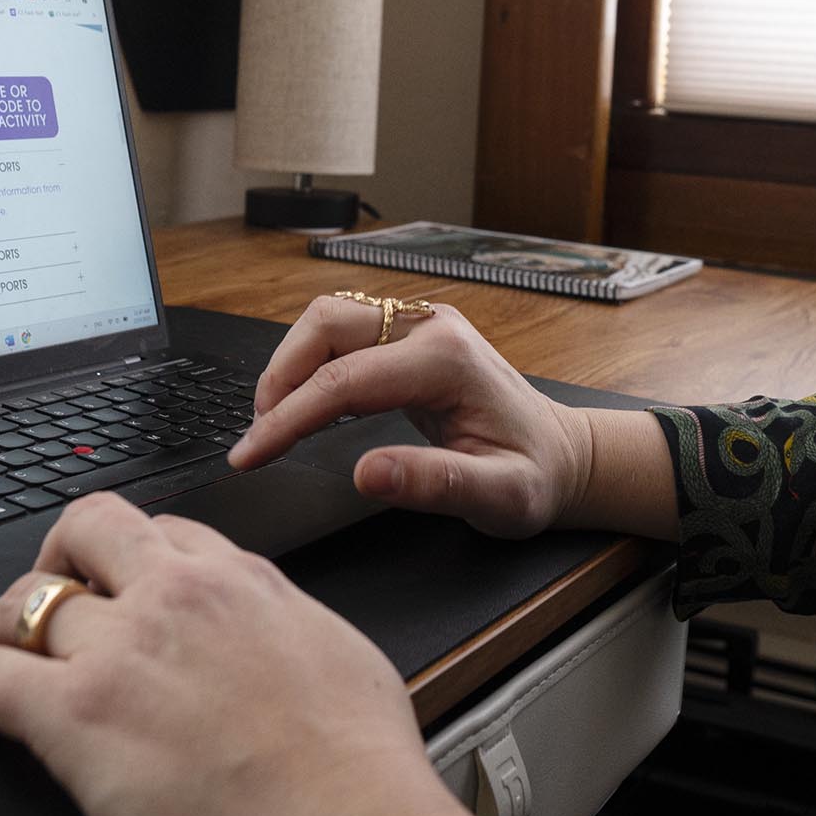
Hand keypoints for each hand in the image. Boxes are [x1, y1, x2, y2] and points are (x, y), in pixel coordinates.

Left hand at [0, 494, 554, 815]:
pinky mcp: (77, 716)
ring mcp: (124, 650)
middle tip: (47, 598)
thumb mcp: (346, 662)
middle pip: (86, 529)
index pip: (167, 531)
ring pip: (26, 601)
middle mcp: (179, 597)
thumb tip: (283, 637)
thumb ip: (294, 629)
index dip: (132, 557)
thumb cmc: (362, 777)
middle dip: (57, 558)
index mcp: (245, 583)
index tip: (121, 583)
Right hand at [227, 295, 596, 538]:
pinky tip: (302, 407)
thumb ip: (435, 484)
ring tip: (272, 423)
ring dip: (291, 364)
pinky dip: (311, 363)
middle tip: (256, 437)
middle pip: (325, 323)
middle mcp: (431, 325)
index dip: (287, 418)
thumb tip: (368, 474)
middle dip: (279, 376)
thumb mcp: (500, 497)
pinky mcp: (412, 333)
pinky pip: (345, 332)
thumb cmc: (535, 476)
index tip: (251, 455)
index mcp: (446, 359)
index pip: (343, 379)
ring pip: (328, 318)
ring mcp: (421, 323)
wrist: (565, 455)